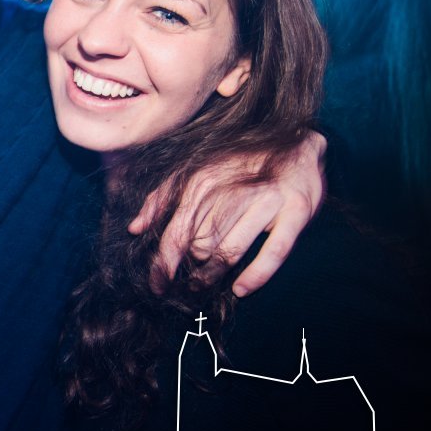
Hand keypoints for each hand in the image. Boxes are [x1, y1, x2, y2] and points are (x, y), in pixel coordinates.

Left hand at [129, 131, 326, 296]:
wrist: (295, 141)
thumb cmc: (237, 163)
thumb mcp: (194, 172)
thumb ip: (161, 199)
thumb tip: (134, 228)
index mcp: (203, 182)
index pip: (176, 233)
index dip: (163, 265)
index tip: (157, 285)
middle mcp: (233, 190)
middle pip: (201, 247)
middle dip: (193, 269)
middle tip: (191, 279)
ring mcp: (267, 200)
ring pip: (231, 252)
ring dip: (215, 275)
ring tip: (207, 283)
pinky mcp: (296, 212)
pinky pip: (273, 253)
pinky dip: (255, 276)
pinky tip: (240, 289)